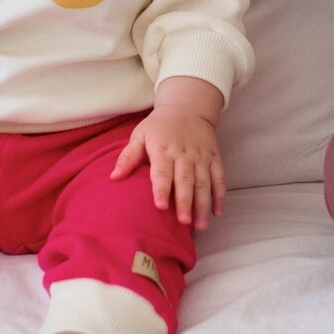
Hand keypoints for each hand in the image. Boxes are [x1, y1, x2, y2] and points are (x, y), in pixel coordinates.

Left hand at [110, 104, 225, 230]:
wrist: (187, 107)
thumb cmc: (159, 126)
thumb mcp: (140, 134)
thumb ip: (128, 156)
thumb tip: (114, 177)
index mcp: (163, 149)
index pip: (162, 171)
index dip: (162, 188)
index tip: (160, 206)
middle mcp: (184, 154)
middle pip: (186, 180)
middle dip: (185, 201)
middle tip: (184, 222)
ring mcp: (201, 157)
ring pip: (204, 182)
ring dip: (203, 204)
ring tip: (200, 225)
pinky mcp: (214, 158)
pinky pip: (219, 178)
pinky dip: (220, 196)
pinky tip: (217, 213)